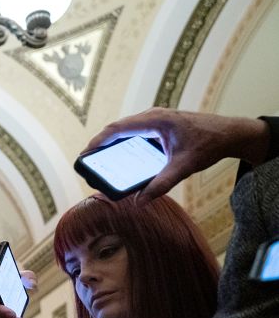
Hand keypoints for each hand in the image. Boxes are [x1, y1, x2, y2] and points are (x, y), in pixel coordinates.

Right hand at [82, 108, 269, 204]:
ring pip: (126, 128)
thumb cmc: (209, 144)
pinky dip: (124, 141)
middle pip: (118, 128)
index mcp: (155, 121)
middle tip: (88, 159)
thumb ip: (161, 184)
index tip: (85, 154)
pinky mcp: (160, 123)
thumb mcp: (183, 167)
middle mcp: (153, 116)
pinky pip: (135, 131)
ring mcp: (156, 118)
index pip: (117, 128)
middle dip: (101, 143)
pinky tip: (122, 155)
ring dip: (112, 141)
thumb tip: (139, 202)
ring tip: (99, 157)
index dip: (98, 141)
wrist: (230, 133)